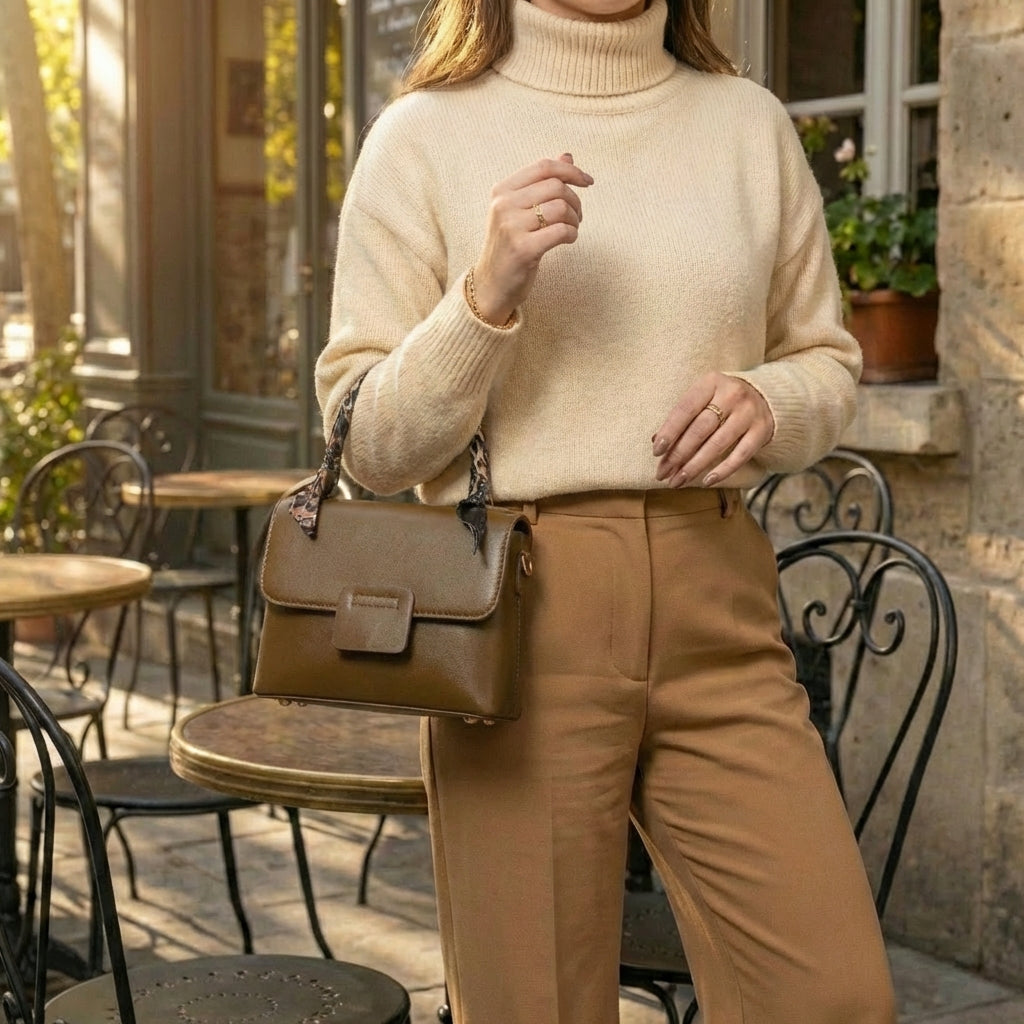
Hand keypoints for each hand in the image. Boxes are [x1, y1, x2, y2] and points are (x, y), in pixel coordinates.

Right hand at [470, 154, 593, 324]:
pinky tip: (568, 239)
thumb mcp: (520, 211)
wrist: (492, 285)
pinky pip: (561, 231)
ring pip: (560, 208)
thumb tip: (567, 156)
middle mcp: (503, 205)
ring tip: (571, 229)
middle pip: (555, 187)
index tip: (588, 182)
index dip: (571, 171)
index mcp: (502, 191)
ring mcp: (511, 227)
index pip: (543, 167)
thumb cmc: (511, 245)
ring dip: (574, 220)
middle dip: (575, 201)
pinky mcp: (522, 249)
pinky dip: (572, 234)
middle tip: (577, 217)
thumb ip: (542, 183)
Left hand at [652, 372, 773, 487]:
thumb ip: (682, 418)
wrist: (764, 396)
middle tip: (663, 473)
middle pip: (700, 429)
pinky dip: (722, 470)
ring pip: (717, 444)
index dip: (669, 432)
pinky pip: (740, 455)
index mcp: (711, 383)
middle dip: (678, 455)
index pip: (685, 409)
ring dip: (694, 466)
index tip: (656, 452)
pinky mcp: (762, 431)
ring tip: (678, 480)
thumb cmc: (722, 401)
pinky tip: (706, 481)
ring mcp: (748, 413)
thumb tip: (658, 442)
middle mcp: (731, 395)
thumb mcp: (702, 398)